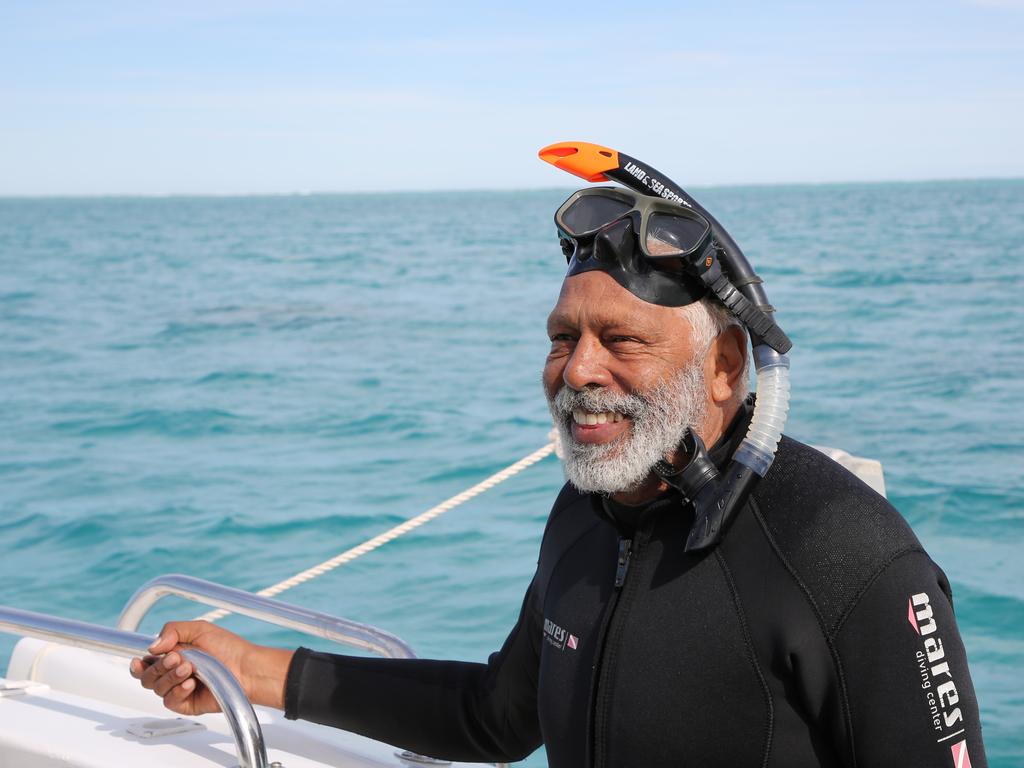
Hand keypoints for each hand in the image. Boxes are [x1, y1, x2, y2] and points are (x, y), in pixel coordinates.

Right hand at [129, 620, 293, 715]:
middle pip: (146, 676)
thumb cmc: (227, 647)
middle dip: (158, 667)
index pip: (146, 663)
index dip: (139, 664)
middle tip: (177, 658)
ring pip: (156, 688)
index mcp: (173, 655)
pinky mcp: (186, 704)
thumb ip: (172, 631)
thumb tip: (152, 646)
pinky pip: (170, 701)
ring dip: (170, 677)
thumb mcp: (199, 629)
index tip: (139, 660)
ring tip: (189, 668)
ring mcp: (179, 689)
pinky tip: (191, 684)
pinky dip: (178, 691)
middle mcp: (173, 673)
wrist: (246, 667)